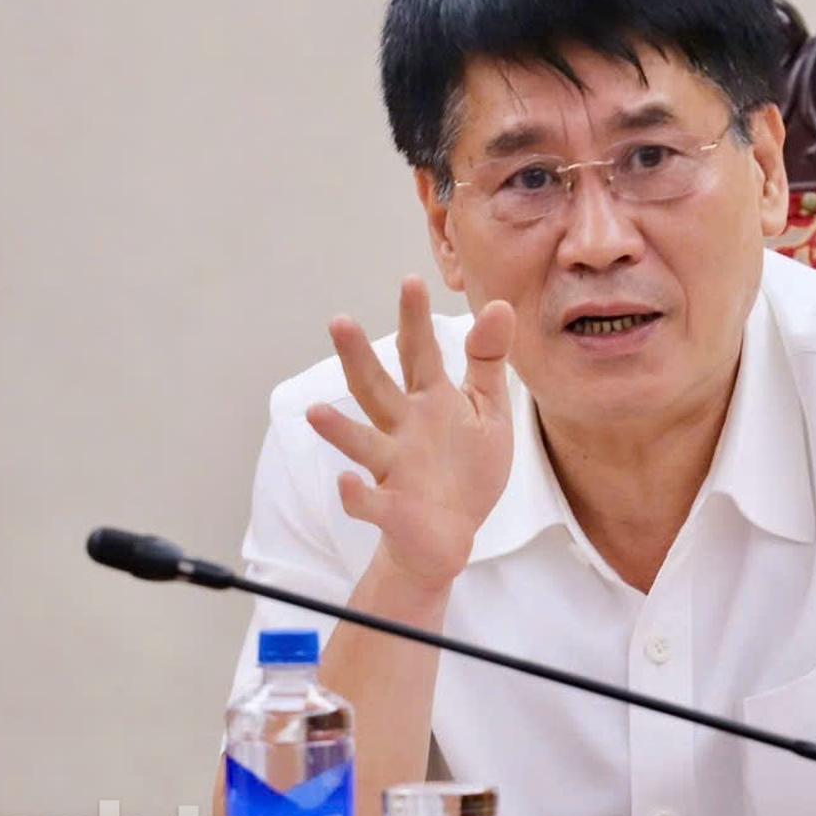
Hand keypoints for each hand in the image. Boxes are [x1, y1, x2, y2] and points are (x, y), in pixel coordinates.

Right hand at [305, 276, 515, 594]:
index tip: (410, 281)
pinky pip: (369, 503)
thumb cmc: (466, 466)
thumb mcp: (486, 409)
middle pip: (376, 389)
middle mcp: (403, 429)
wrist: (450, 534)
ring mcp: (394, 468)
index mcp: (430, 401)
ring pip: (362, 444)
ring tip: (317, 413)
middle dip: (357, 357)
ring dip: (339, 430)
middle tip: (339, 322)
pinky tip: (346, 485)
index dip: (415, 319)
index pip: (419, 353)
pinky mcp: (393, 509)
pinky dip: (356, 496)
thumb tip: (498, 304)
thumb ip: (488, 360)